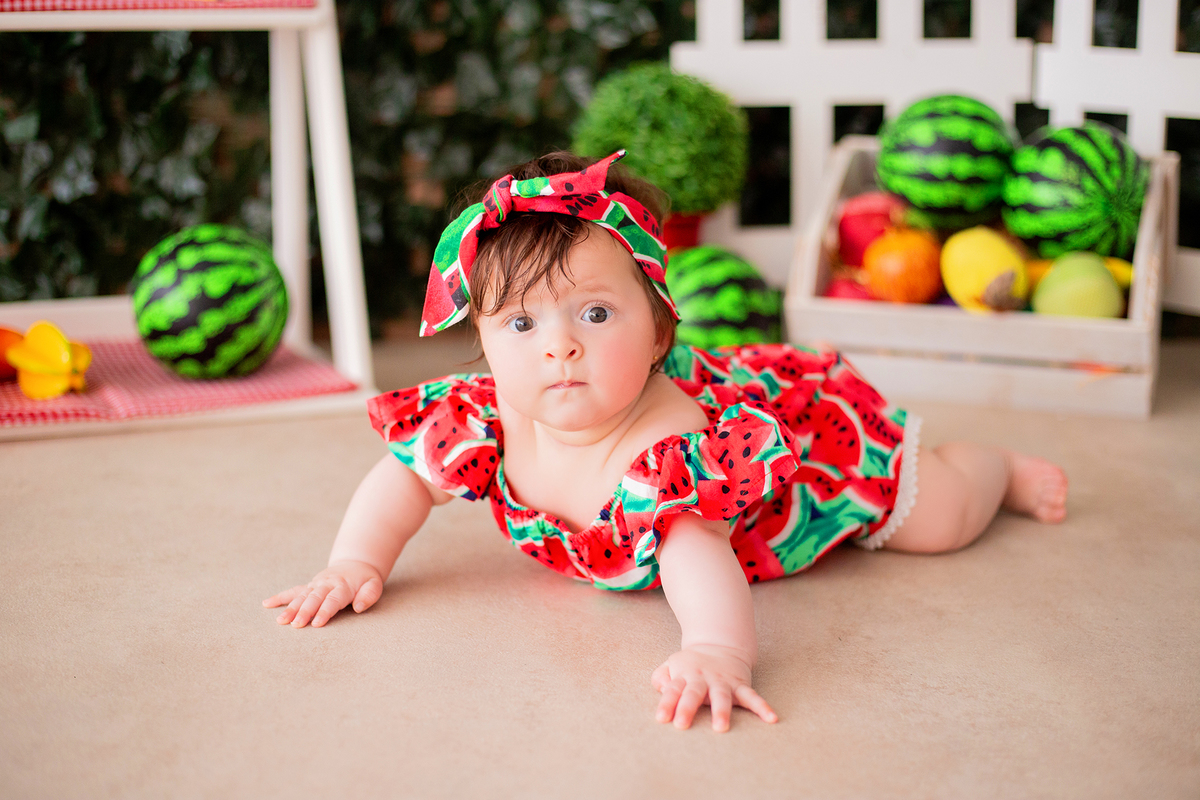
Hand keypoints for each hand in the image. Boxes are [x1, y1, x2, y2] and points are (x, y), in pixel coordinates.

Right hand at [262, 559, 383, 627]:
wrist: (356, 564)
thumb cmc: (366, 580)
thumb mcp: (374, 585)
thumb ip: (369, 595)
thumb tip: (359, 607)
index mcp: (342, 586)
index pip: (332, 600)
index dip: (324, 612)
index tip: (316, 624)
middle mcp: (326, 584)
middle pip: (314, 599)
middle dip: (304, 612)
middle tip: (296, 625)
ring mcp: (315, 584)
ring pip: (301, 596)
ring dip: (291, 608)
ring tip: (281, 621)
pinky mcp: (309, 585)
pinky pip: (293, 591)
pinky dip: (280, 597)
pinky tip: (266, 603)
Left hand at [651, 644, 777, 731]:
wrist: (719, 644)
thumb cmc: (691, 664)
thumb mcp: (671, 665)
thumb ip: (660, 677)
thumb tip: (662, 688)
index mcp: (684, 675)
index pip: (673, 690)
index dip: (667, 703)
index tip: (662, 718)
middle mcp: (703, 679)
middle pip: (693, 693)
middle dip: (687, 708)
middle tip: (681, 724)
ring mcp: (722, 682)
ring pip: (721, 697)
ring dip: (721, 711)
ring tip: (721, 727)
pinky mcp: (740, 685)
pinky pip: (751, 697)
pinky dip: (762, 707)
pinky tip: (771, 718)